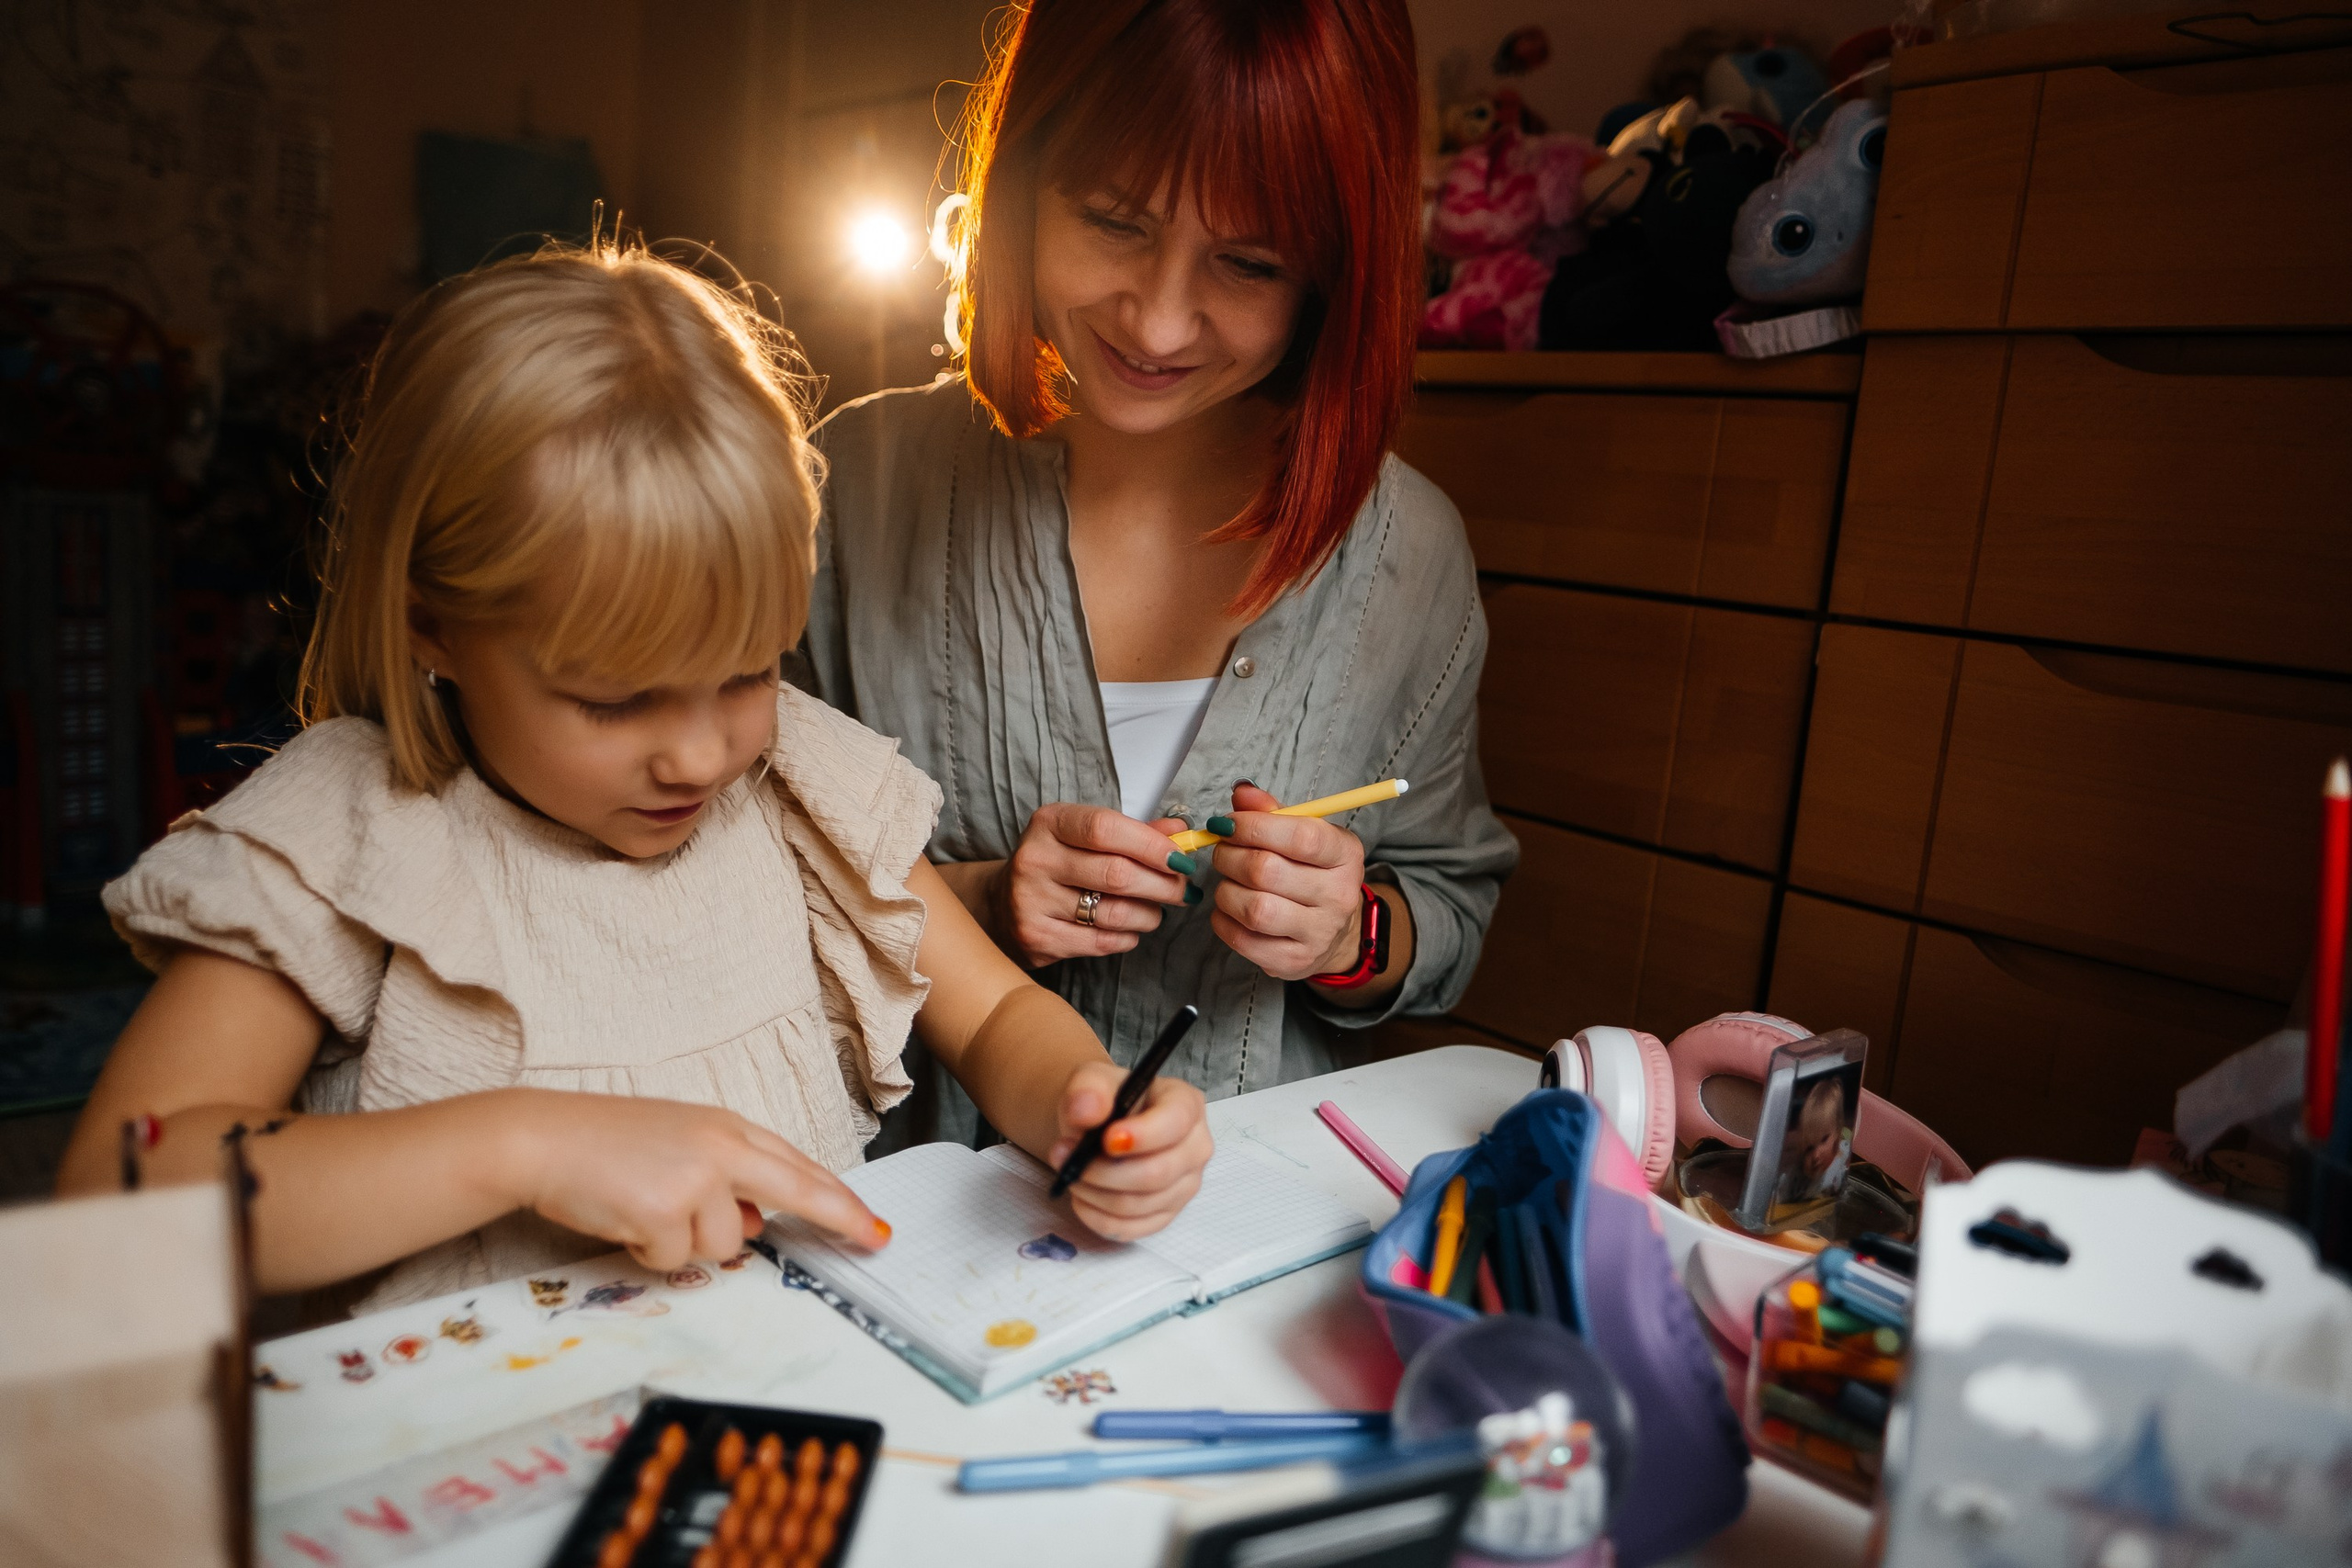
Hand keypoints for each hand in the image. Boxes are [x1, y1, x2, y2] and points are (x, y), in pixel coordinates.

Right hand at [505, 1090, 889, 1272]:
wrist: (542, 1137)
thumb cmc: (603, 1144)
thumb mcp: (677, 1146)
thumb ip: (723, 1179)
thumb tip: (753, 1223)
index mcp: (727, 1128)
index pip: (797, 1165)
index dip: (838, 1196)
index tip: (871, 1223)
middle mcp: (721, 1147)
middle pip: (799, 1187)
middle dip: (841, 1218)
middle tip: (873, 1240)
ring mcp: (697, 1177)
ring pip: (726, 1243)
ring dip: (687, 1243)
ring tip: (644, 1211)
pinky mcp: (666, 1210)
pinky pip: (677, 1259)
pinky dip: (651, 1252)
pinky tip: (625, 1220)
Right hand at [998, 803, 1197, 967]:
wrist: (1002, 904)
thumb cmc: (1057, 865)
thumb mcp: (1085, 838)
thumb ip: (1133, 833)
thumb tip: (1180, 833)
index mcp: (1050, 823)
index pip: (1106, 829)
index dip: (1151, 845)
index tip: (1180, 860)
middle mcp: (1036, 859)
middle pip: (1116, 874)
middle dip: (1162, 885)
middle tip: (1183, 890)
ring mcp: (1032, 901)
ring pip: (1114, 913)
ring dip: (1149, 915)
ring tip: (1156, 912)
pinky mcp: (1037, 938)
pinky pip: (1101, 942)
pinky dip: (1128, 937)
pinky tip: (1130, 930)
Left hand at [1046, 1062, 1211, 1241]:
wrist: (1099, 1127)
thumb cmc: (1104, 1102)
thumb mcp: (1091, 1081)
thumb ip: (1088, 1089)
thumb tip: (1086, 1112)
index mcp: (1186, 1104)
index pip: (1176, 1123)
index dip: (1142, 1136)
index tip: (1106, 1140)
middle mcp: (1195, 1147)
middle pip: (1156, 1173)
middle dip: (1103, 1171)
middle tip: (1065, 1156)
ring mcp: (1184, 1185)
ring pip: (1139, 1205)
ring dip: (1094, 1192)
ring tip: (1069, 1172)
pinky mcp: (1166, 1214)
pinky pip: (1131, 1228)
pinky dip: (1097, 1217)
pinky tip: (1081, 1197)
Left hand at [1207, 783, 1366, 981]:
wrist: (1334, 931)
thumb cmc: (1311, 872)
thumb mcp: (1304, 833)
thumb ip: (1272, 811)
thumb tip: (1242, 793)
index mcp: (1345, 855)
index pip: (1301, 836)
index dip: (1255, 826)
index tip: (1229, 824)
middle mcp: (1339, 895)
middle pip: (1266, 871)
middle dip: (1229, 857)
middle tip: (1222, 851)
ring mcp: (1319, 933)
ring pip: (1254, 909)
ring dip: (1225, 891)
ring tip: (1227, 882)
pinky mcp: (1294, 961)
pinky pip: (1244, 940)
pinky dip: (1224, 921)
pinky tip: (1229, 909)